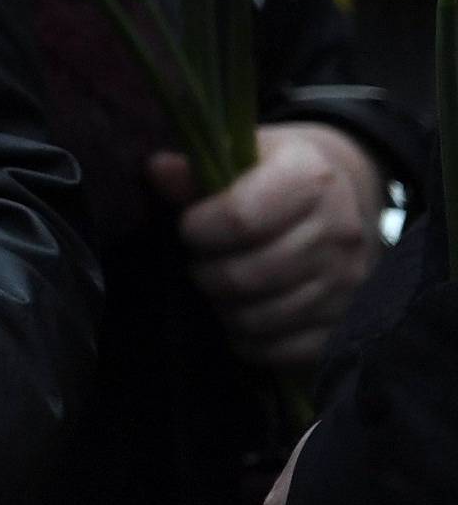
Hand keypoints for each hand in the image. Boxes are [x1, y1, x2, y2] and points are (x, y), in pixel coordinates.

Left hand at [148, 123, 384, 373]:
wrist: (342, 198)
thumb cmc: (277, 172)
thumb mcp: (242, 153)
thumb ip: (198, 169)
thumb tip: (157, 172)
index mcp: (310, 179)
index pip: (242, 219)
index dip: (200, 229)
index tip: (186, 228)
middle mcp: (337, 232)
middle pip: (249, 275)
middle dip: (206, 273)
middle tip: (196, 262)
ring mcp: (346, 283)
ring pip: (264, 318)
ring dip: (224, 307)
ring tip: (214, 286)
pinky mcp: (346, 323)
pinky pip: (286, 351)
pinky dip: (250, 341)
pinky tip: (237, 317)